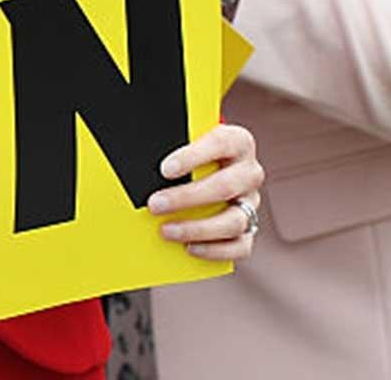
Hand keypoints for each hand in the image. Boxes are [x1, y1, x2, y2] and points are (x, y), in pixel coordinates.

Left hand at [149, 122, 263, 261]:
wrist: (208, 166)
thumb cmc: (190, 152)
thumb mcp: (183, 139)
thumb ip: (170, 144)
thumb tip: (138, 161)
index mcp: (237, 141)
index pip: (220, 143)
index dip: (193, 157)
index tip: (165, 169)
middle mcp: (249, 172)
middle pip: (225, 186)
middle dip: (187, 198)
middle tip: (155, 204)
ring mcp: (251, 202)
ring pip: (234, 220)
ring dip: (197, 228)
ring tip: (166, 230)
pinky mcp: (250, 228)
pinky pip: (240, 245)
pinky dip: (214, 250)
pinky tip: (189, 248)